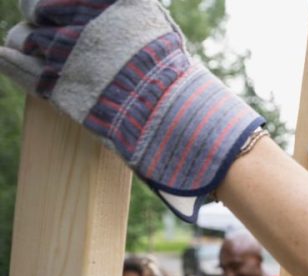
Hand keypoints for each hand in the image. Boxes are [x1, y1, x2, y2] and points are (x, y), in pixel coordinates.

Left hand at [0, 0, 263, 222]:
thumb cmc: (173, 74)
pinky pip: (16, 66)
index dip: (55, 4)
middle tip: (50, 29)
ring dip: (27, 42)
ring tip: (34, 49)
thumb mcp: (153, 24)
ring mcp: (64, 55)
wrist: (175, 118)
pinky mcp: (55, 86)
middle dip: (42, 19)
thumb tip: (98, 3)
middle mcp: (82, 24)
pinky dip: (10, 61)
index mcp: (108, 5)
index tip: (59, 11)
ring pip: (23, 37)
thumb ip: (123, 8)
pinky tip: (9, 59)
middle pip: (38, 10)